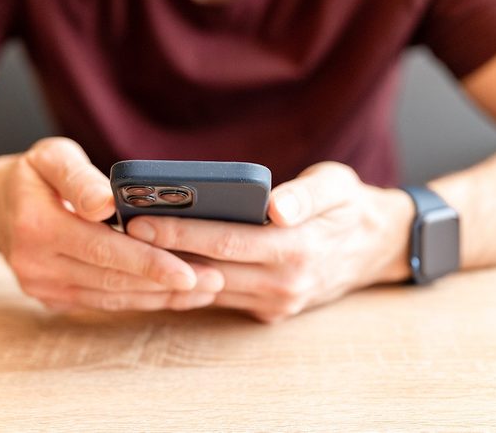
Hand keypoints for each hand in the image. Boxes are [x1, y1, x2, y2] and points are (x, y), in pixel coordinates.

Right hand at [0, 137, 223, 311]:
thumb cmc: (33, 175)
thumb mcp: (51, 157)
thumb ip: (79, 177)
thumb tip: (105, 202)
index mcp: (36, 226)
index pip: (103, 249)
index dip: (149, 262)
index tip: (191, 270)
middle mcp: (36, 265)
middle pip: (113, 279)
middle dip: (167, 283)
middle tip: (216, 280)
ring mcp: (43, 288)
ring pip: (113, 297)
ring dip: (161, 296)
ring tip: (206, 289)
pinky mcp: (53, 299)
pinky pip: (104, 303)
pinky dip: (141, 299)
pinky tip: (173, 293)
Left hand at [126, 162, 412, 322]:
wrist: (377, 248)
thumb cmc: (351, 206)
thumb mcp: (339, 186)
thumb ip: (308, 195)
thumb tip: (276, 207)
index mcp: (298, 248)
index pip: (226, 241)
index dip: (181, 232)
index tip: (140, 220)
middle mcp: (284, 283)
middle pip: (209, 269)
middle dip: (161, 253)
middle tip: (119, 234)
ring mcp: (277, 301)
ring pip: (211, 290)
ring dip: (170, 273)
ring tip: (130, 250)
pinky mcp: (272, 310)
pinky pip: (223, 299)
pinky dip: (192, 285)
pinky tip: (163, 268)